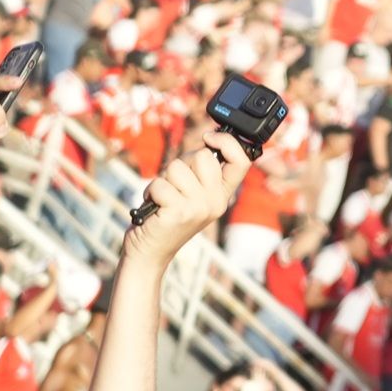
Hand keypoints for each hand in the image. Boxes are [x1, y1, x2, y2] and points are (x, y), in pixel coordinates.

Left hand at [128, 129, 252, 262]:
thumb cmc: (166, 217)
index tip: (209, 137)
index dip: (227, 141)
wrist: (150, 253)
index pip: (241, 160)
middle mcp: (216, 201)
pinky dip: (151, 192)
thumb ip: (200, 171)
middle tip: (174, 187)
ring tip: (162, 199)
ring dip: (163, 180)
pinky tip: (154, 207)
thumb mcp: (191, 193)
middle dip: (182, 164)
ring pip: (178, 168)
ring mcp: (200, 207)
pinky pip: (160, 183)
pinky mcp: (179, 212)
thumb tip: (205, 141)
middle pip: (203, 156)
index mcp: (223, 195)